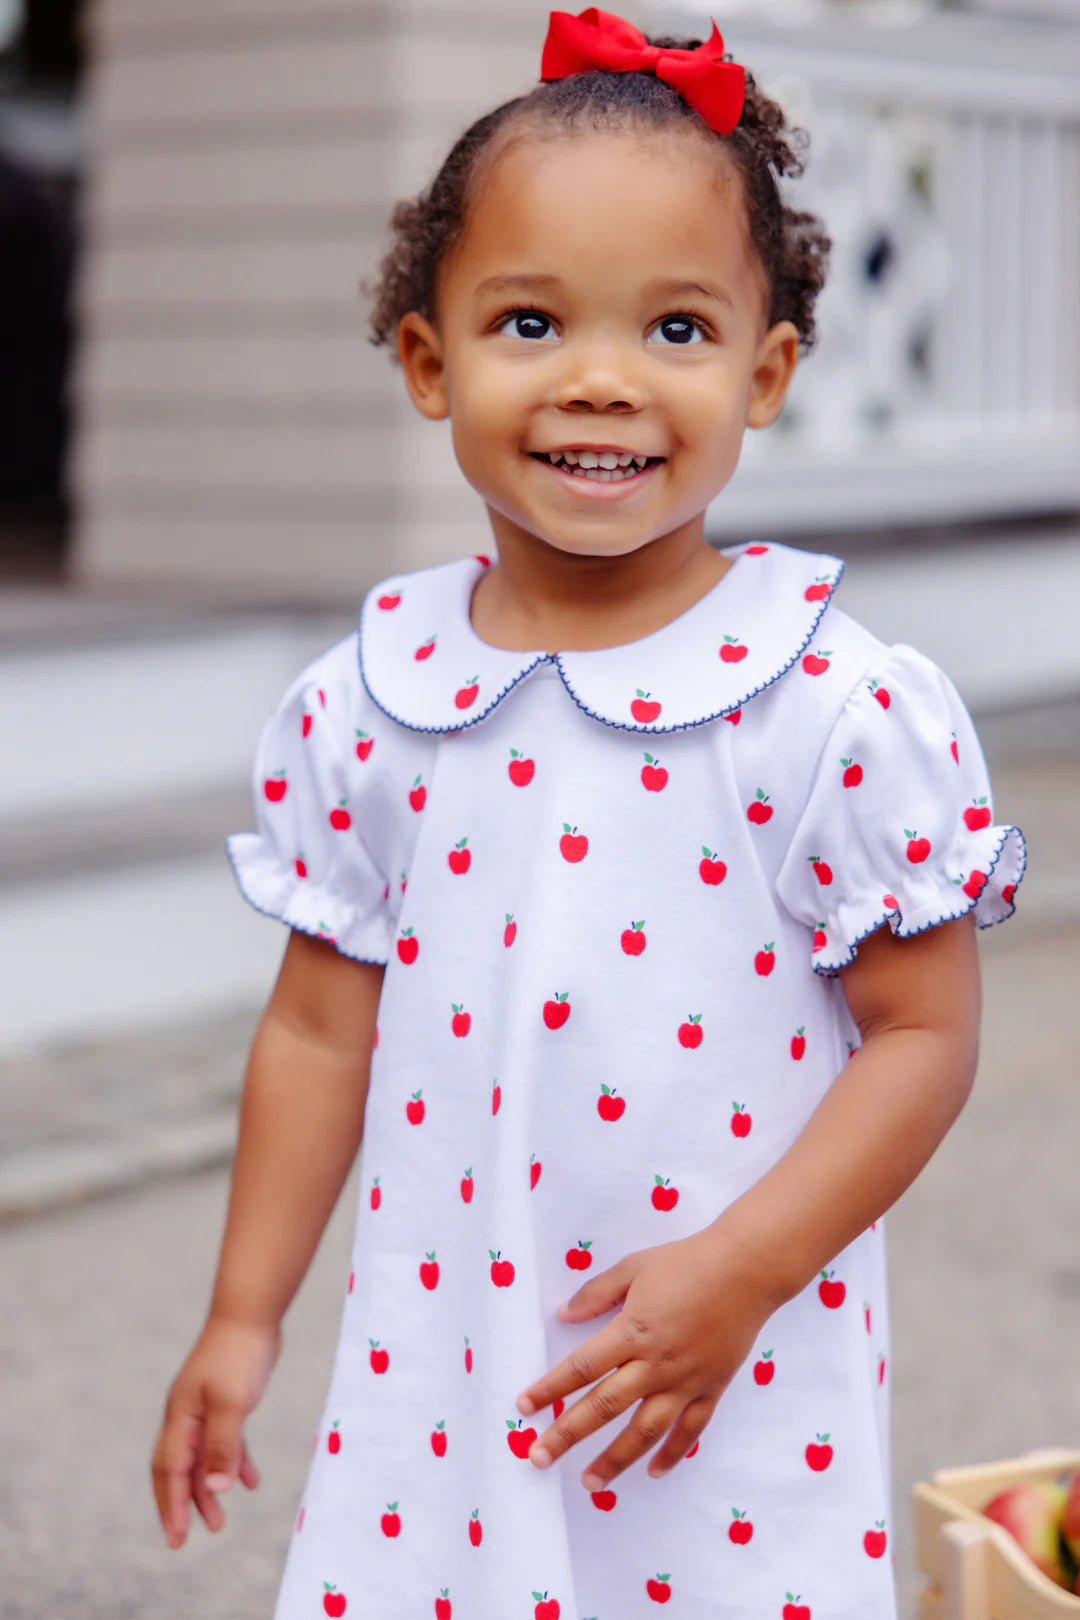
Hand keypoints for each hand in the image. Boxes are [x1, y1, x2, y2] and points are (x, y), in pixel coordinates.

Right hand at [151, 1316, 281, 1548]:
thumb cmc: (238, 1356)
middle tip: (185, 1538)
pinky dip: (233, 1462)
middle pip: (176, 1469)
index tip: (176, 1538)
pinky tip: (249, 1481)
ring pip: (199, 1458)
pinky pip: (223, 1441)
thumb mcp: (232, 1404)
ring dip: (207, 1488)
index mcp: (181, 1418)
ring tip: (218, 1521)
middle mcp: (186, 1415)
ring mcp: (204, 1407)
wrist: (251, 1314)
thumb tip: (216, 1488)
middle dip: (179, 1503)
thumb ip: (224, 1445)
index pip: (171, 1471)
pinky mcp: (225, 1401)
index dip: (172, 1506)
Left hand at [515, 1224, 777, 1491]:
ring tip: (590, 1483)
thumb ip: (597, 1293)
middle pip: (604, 1407)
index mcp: (633, 1331)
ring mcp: (685, 1381)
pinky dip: (672, 1454)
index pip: (582, 1367)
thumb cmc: (686, 1262)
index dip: (550, 1388)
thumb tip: (562, 1314)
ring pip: (645, 1430)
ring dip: (615, 1459)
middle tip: (539, 1458)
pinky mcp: (712, 1388)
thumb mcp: (634, 1268)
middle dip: (568, 1434)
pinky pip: (690, 1430)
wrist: (746, 1269)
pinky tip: (652, 1472)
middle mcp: (656, 1364)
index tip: (524, 1407)